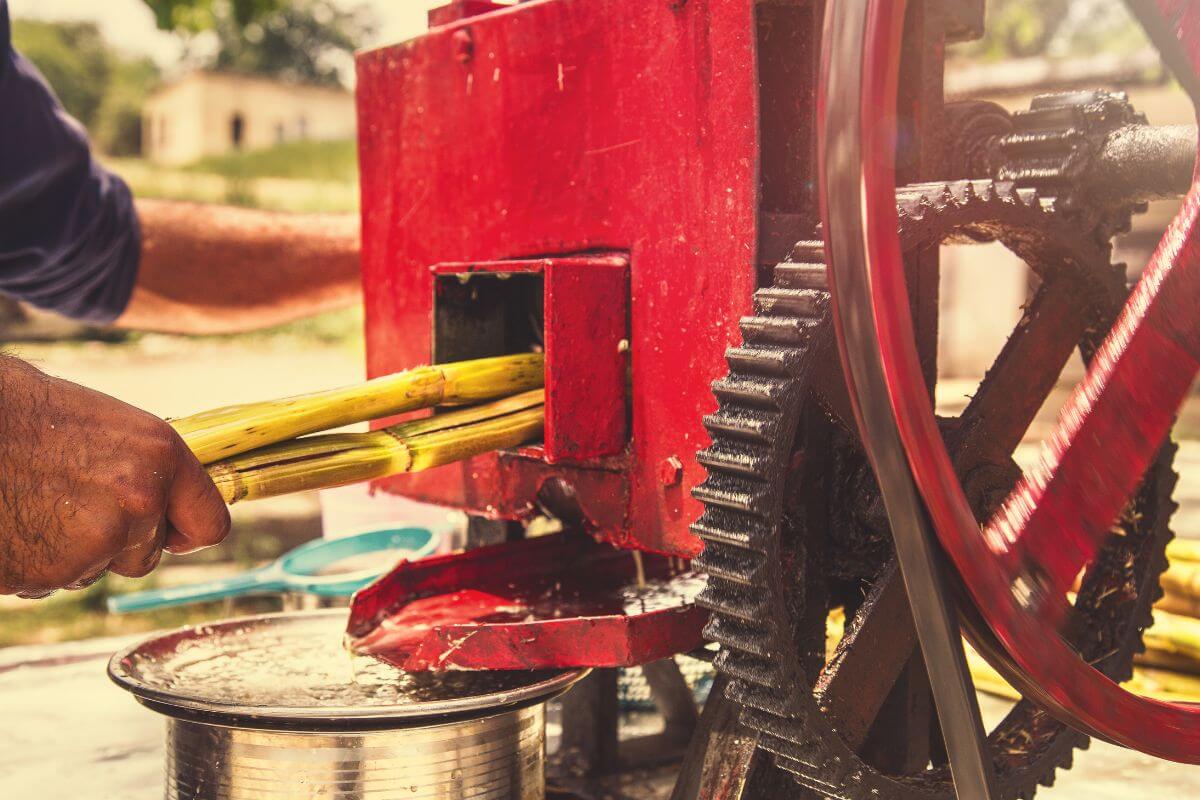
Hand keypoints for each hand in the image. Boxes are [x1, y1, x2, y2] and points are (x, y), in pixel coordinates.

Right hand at [0, 358, 229, 596]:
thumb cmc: (15, 410)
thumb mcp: (99, 421)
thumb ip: (136, 463)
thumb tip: (160, 493)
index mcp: (160, 453)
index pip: (210, 522)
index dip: (188, 531)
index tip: (173, 532)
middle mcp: (141, 500)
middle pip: (148, 553)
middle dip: (118, 540)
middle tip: (69, 502)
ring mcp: (96, 541)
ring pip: (97, 567)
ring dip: (73, 551)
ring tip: (32, 503)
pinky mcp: (49, 572)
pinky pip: (52, 581)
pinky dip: (33, 562)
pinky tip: (11, 523)